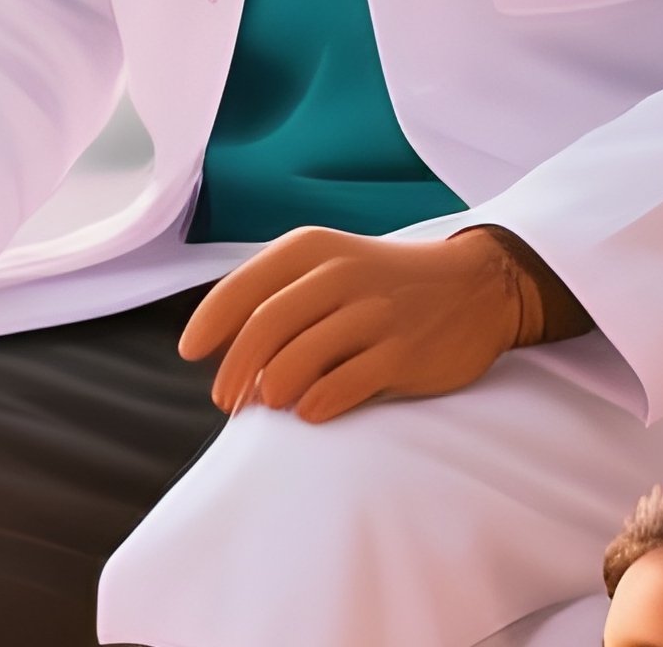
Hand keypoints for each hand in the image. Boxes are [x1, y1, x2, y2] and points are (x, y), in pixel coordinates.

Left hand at [176, 226, 527, 423]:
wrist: (472, 286)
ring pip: (300, 357)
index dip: (210, 323)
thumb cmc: (381, 282)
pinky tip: (305, 413)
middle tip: (224, 398)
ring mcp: (373, 313)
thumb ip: (281, 295)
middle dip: (235, 367)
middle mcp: (338, 274)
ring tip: (264, 404)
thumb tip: (225, 346)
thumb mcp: (329, 266)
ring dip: (271, 388)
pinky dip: (317, 402)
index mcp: (311, 249)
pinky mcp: (403, 352)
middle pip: (265, 326)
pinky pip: (345, 383)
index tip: (189, 352)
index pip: (243, 286)